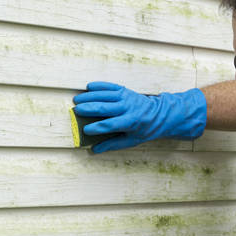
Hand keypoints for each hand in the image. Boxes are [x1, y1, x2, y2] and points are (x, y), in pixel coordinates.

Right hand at [72, 82, 206, 152]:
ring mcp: (126, 97)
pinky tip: (88, 87)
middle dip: (89, 109)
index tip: (85, 130)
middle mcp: (128, 108)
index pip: (110, 125)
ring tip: (76, 100)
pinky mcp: (125, 90)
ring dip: (89, 97)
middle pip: (105, 107)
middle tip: (75, 111)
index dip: (97, 128)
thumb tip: (94, 150)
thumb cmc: (144, 130)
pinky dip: (99, 86)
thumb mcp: (131, 141)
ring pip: (105, 95)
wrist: (159, 114)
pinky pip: (110, 86)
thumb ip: (112, 145)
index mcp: (130, 122)